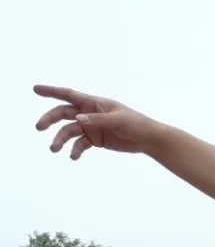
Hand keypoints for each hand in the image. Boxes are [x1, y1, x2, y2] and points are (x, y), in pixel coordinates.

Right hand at [34, 85, 161, 159]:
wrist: (148, 139)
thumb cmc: (136, 124)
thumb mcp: (119, 120)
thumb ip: (98, 120)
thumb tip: (78, 119)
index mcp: (94, 102)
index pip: (69, 95)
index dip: (51, 91)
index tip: (35, 89)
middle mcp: (89, 113)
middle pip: (64, 114)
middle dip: (50, 119)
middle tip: (39, 127)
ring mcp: (91, 127)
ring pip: (70, 131)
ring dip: (60, 139)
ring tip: (54, 149)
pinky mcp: (96, 140)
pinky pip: (80, 144)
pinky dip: (75, 150)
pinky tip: (73, 157)